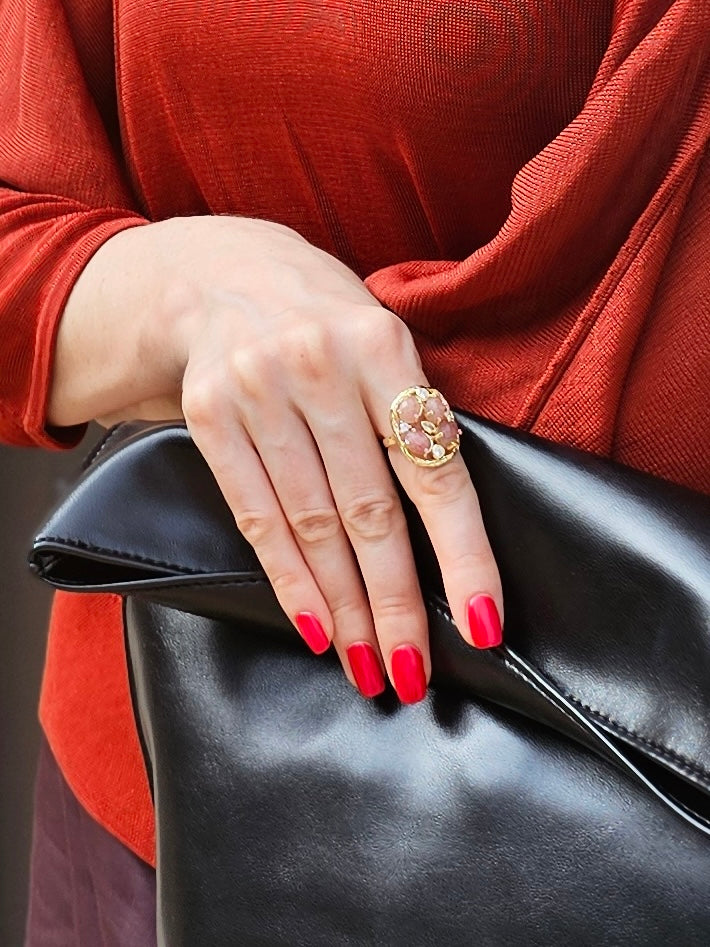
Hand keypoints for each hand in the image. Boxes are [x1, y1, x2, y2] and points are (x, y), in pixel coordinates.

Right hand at [53, 215, 503, 701]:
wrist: (218, 274)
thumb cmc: (319, 317)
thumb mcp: (380, 336)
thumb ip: (411, 410)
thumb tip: (450, 524)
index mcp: (384, 346)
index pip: (435, 474)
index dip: (463, 556)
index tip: (482, 625)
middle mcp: (321, 367)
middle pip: (371, 513)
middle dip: (398, 603)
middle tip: (415, 671)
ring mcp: (259, 391)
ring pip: (314, 526)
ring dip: (346, 607)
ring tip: (369, 664)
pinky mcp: (211, 415)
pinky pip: (256, 517)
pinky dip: (289, 579)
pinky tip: (315, 626)